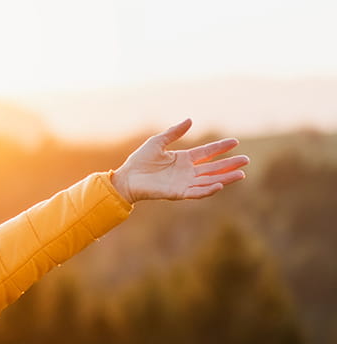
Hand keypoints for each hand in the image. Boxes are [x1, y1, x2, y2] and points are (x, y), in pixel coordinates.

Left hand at [111, 119, 248, 202]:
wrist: (126, 178)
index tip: (235, 142)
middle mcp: (186, 172)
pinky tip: (219, 185)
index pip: (207, 153)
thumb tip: (190, 120)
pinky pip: (196, 192)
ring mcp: (183, 183)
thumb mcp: (157, 142)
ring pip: (209, 181)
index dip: (220, 148)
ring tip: (241, 174)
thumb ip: (174, 132)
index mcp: (183, 159)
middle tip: (246, 160)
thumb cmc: (139, 161)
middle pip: (213, 168)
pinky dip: (208, 190)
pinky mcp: (177, 193)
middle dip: (229, 164)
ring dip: (225, 178)